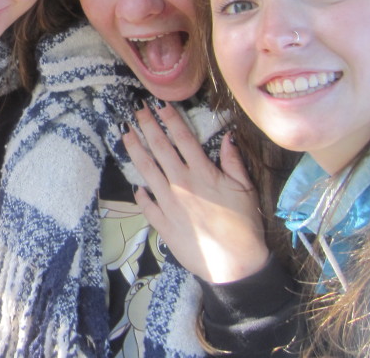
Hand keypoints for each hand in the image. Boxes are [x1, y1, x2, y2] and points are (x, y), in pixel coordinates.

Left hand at [122, 101, 269, 283]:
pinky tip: (135, 185)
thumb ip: (233, 162)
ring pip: (147, 171)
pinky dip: (140, 194)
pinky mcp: (162, 223)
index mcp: (202, 173)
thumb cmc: (244, 226)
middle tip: (136, 110)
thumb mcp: (245, 189)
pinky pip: (147, 204)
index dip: (170, 120)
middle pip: (160, 149)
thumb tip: (228, 137)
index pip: (182, 139)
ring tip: (124, 133)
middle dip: (147, 127)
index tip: (159, 105)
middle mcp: (181, 184)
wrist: (235, 264)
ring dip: (135, 150)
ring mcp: (168, 203)